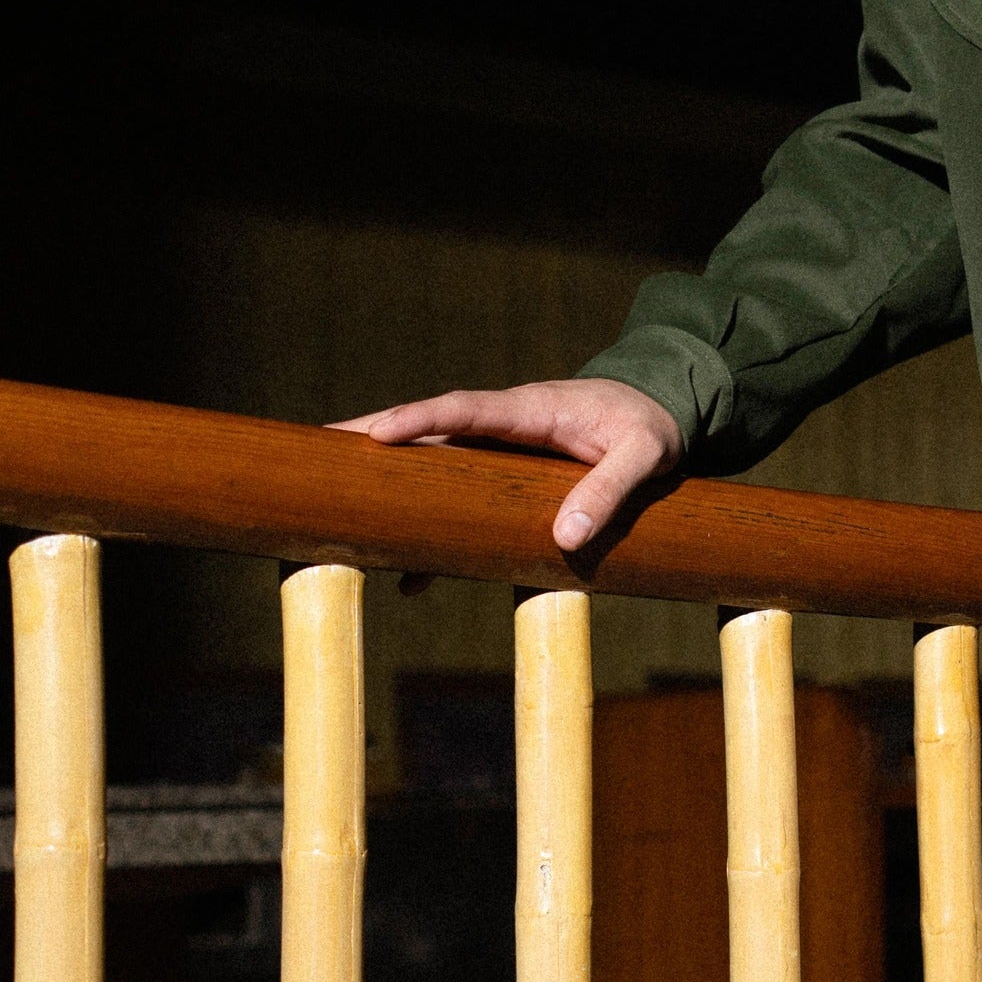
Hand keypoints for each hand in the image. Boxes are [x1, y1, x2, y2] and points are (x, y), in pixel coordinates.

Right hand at [333, 375, 682, 559]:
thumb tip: (564, 539)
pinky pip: (456, 494)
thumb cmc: (652, 427)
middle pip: (429, 428)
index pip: (465, 409)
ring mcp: (499, 447)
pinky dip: (429, 528)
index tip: (379, 435)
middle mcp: (503, 423)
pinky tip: (405, 572)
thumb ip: (610, 490)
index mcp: (531, 409)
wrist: (659, 411)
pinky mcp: (503, 472)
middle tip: (322, 448)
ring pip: (433, 459)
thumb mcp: (646, 456)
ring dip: (388, 478)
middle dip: (375, 434)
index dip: (420, 419)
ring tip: (334, 499)